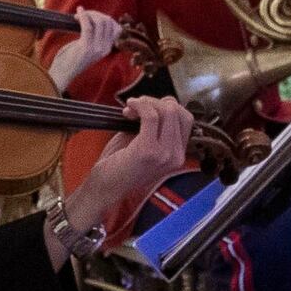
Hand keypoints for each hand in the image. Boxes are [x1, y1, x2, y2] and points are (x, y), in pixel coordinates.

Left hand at [45, 8, 122, 96]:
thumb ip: (95, 36)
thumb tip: (95, 16)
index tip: (93, 17)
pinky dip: (83, 16)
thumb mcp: (88, 47)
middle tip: (83, 14)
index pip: (116, 27)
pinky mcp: (86, 47)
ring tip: (79, 15)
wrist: (63, 73)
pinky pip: (88, 26)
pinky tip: (78, 12)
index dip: (105, 18)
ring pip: (100, 22)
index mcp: (108, 48)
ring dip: (89, 14)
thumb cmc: (72, 58)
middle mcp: (105, 48)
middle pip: (108, 22)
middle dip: (96, 14)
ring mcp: (97, 48)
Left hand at [63, 97, 192, 245]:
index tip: (147, 108)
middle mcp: (176, 156)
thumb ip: (155, 126)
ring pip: (167, 111)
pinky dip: (139, 105)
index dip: (167, 106)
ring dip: (146, 103)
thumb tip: (154, 103)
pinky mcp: (149, 151)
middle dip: (156, 101)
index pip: (185, 118)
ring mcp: (165, 154)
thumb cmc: (120, 165)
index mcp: (178, 154)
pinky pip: (151, 116)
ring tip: (130, 109)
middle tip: (136, 107)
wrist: (105, 188)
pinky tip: (128, 108)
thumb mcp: (144, 143)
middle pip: (178, 112)